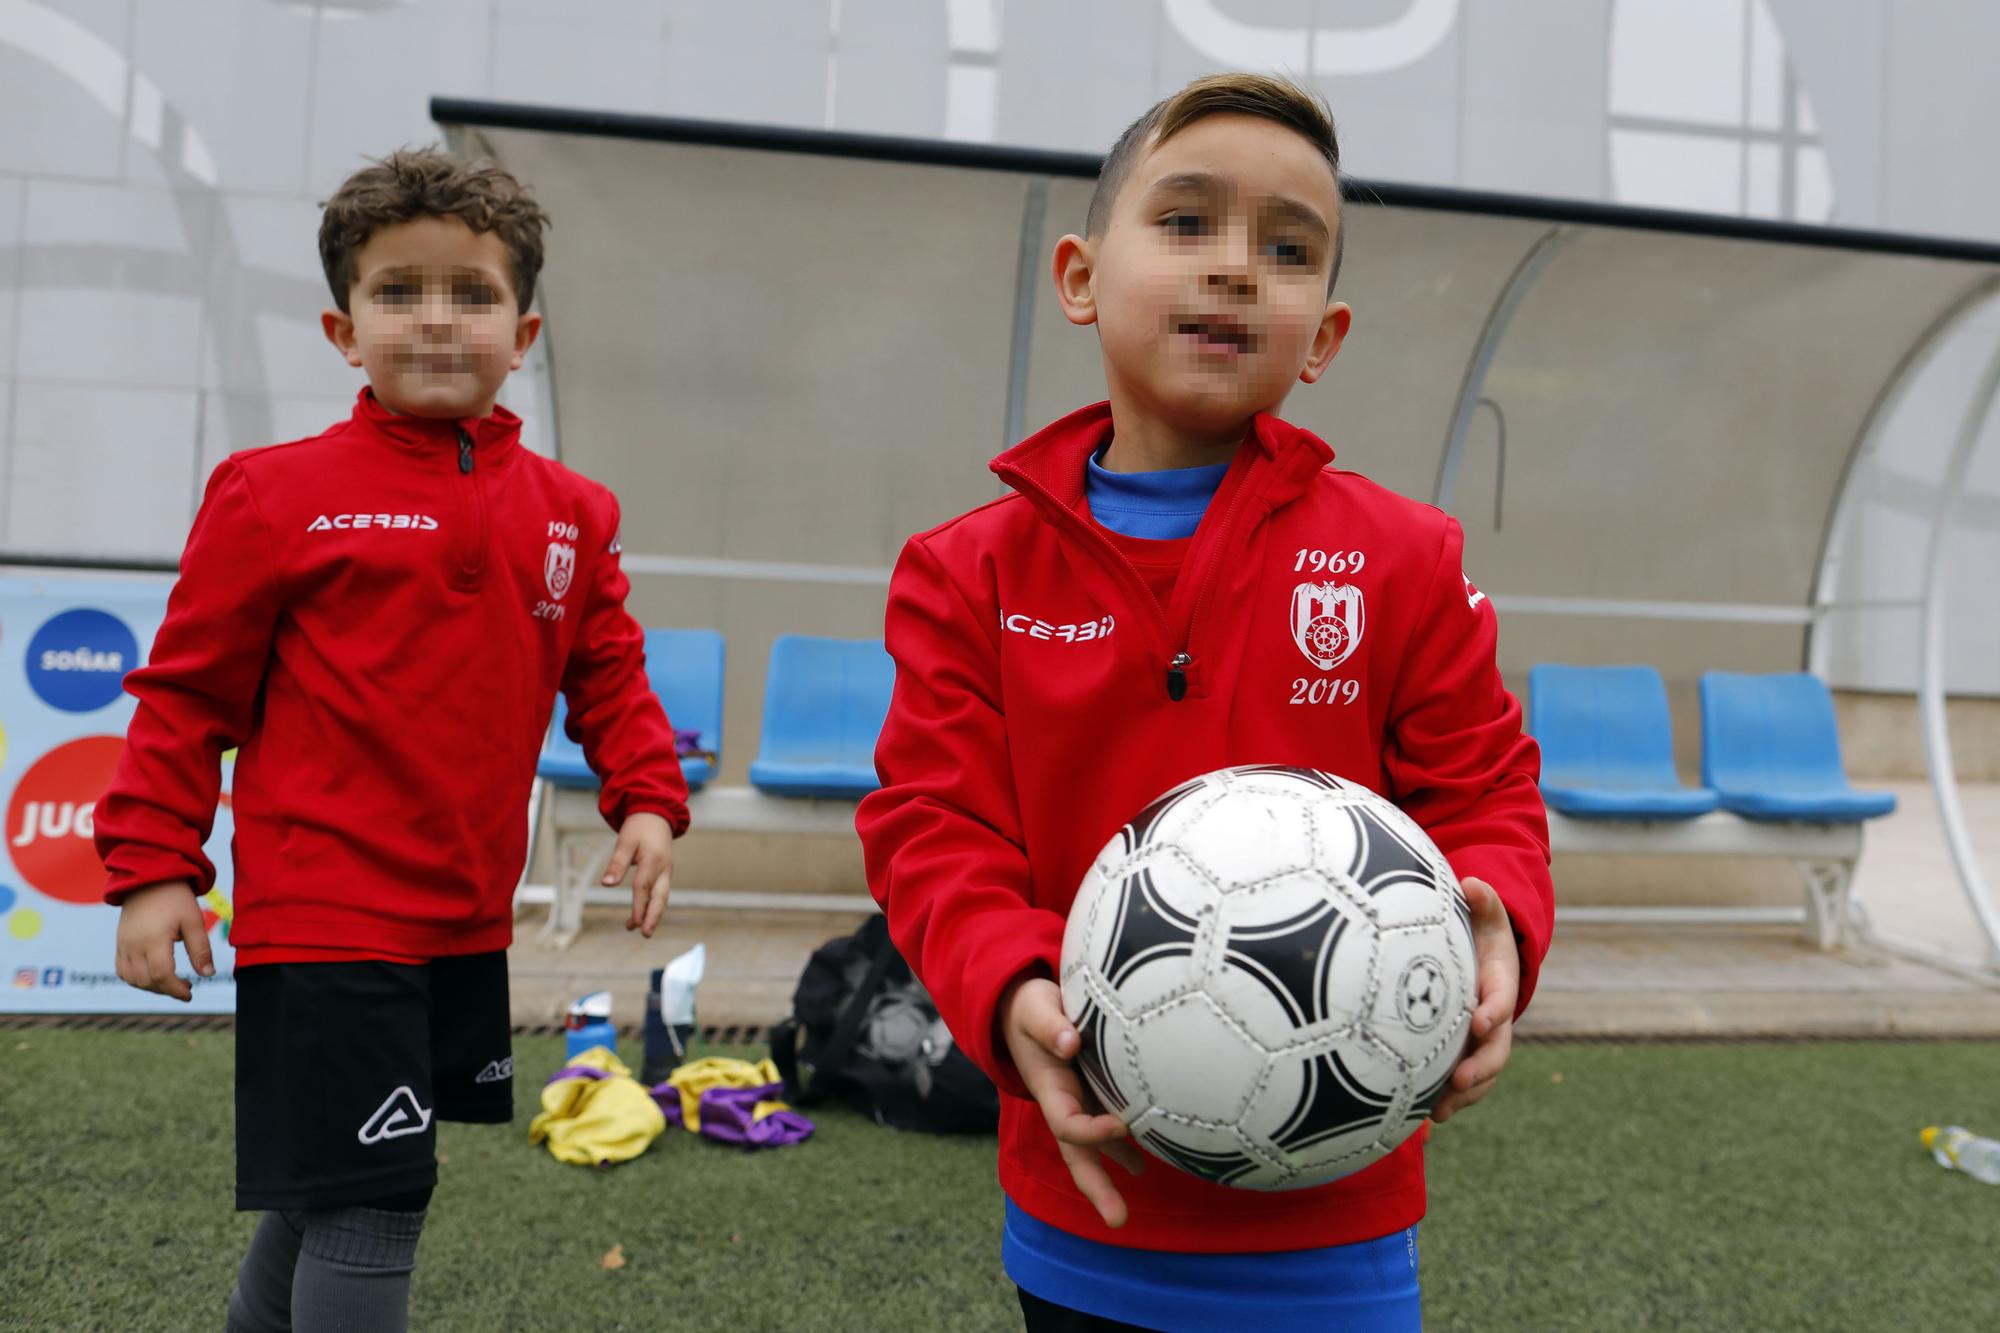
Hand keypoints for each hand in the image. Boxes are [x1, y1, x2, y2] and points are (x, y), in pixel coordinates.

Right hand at [114, 881, 213, 1002]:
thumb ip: (200, 949)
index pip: (162, 975)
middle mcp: (134, 945)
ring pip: (132, 979)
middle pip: (146, 981)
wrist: (149, 878)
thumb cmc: (175, 898)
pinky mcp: (119, 942)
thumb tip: (208, 975)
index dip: (176, 990)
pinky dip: (136, 979)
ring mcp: (123, 944)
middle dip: (167, 990)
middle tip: (186, 987)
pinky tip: (153, 975)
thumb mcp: (194, 920)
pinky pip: (122, 970)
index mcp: (153, 939)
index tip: (190, 994)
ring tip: (172, 981)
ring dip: (151, 987)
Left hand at [602, 812, 672, 935]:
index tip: (634, 924)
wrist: (656, 813)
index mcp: (653, 861)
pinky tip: (645, 912)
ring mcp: (666, 871)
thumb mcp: (624, 842)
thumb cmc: (638, 827)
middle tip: (646, 934)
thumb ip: (616, 864)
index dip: (638, 907)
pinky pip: (661, 891)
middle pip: (660, 897)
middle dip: (653, 917)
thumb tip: (606, 885)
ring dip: (653, 913)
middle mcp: (663, 868)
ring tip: (642, 929)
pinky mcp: (665, 871)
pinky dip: (655, 904)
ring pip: (662, 896)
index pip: (643, 888)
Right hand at [998, 973, 1144, 1227]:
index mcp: (1049, 1089)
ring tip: (1136, 1194)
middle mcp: (1064, 1103)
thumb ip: (1050, 1024)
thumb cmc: (1031, 1007)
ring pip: (1095, 1147)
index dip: (1093, 1130)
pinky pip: (1109, 1125)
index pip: (1068, 1123)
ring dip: (1113, 1174)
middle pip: (1078, 1155)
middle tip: (1118, 1220)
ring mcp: (1078, 1102)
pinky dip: (1126, 1143)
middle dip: (1097, 1187)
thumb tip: (1070, 1041)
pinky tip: (1149, 1156)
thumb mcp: (1035, 1009)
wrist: (1021, 1006)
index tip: (1123, 1122)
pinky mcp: (1091, 1092)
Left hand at [1430, 876, 1518, 1124]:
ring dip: (1463, 1095)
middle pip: (1496, 1049)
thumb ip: (1483, 900)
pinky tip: (1421, 1117)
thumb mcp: (1485, 912)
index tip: (1478, 1021)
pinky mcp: (1462, 1052)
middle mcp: (1495, 1017)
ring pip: (1480, 1073)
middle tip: (1459, 1082)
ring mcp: (1481, 1040)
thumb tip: (1472, 882)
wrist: (1483, 955)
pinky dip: (1447, 1098)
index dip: (1493, 1011)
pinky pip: (1460, 1080)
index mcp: (1499, 983)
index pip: (1500, 998)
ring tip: (1438, 1113)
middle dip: (1481, 1068)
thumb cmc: (1480, 931)